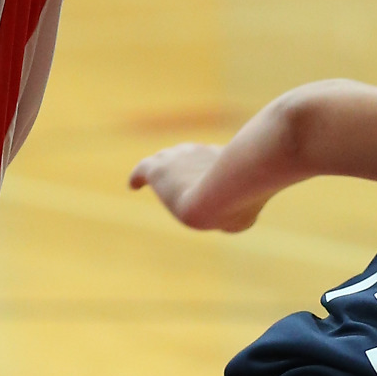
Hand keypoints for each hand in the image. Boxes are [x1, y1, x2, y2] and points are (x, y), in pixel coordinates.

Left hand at [128, 143, 261, 233]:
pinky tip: (133, 186)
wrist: (219, 195)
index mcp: (221, 157)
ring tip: (162, 186)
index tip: (207, 178)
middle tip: (184, 186)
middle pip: (187, 156)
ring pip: (165, 161)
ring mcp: (176, 158)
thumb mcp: (243, 214)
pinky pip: (142, 169)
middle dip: (186, 168)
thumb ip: (236, 214)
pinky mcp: (157, 169)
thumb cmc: (235, 205)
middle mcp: (198, 152)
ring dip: (165, 173)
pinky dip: (137, 177)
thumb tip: (230, 222)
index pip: (210, 157)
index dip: (207, 169)